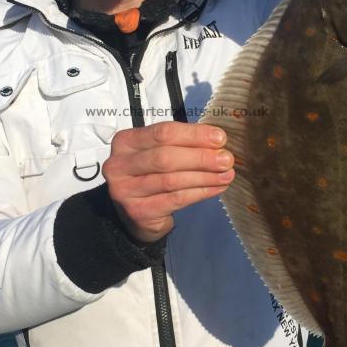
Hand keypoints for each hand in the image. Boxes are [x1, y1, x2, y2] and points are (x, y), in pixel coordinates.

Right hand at [102, 122, 234, 242]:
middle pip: (165, 157)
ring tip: (226, 175)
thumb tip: (217, 142)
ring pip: (171, 180)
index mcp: (125, 141)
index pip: (162, 133)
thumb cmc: (151, 175)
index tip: (220, 138)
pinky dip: (199, 193)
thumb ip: (182, 144)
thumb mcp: (159, 152)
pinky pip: (175, 199)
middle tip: (226, 159)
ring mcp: (125, 190)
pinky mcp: (137, 211)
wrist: (137, 213)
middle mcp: (119, 165)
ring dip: (204, 177)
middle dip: (200, 157)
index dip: (194, 135)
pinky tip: (216, 188)